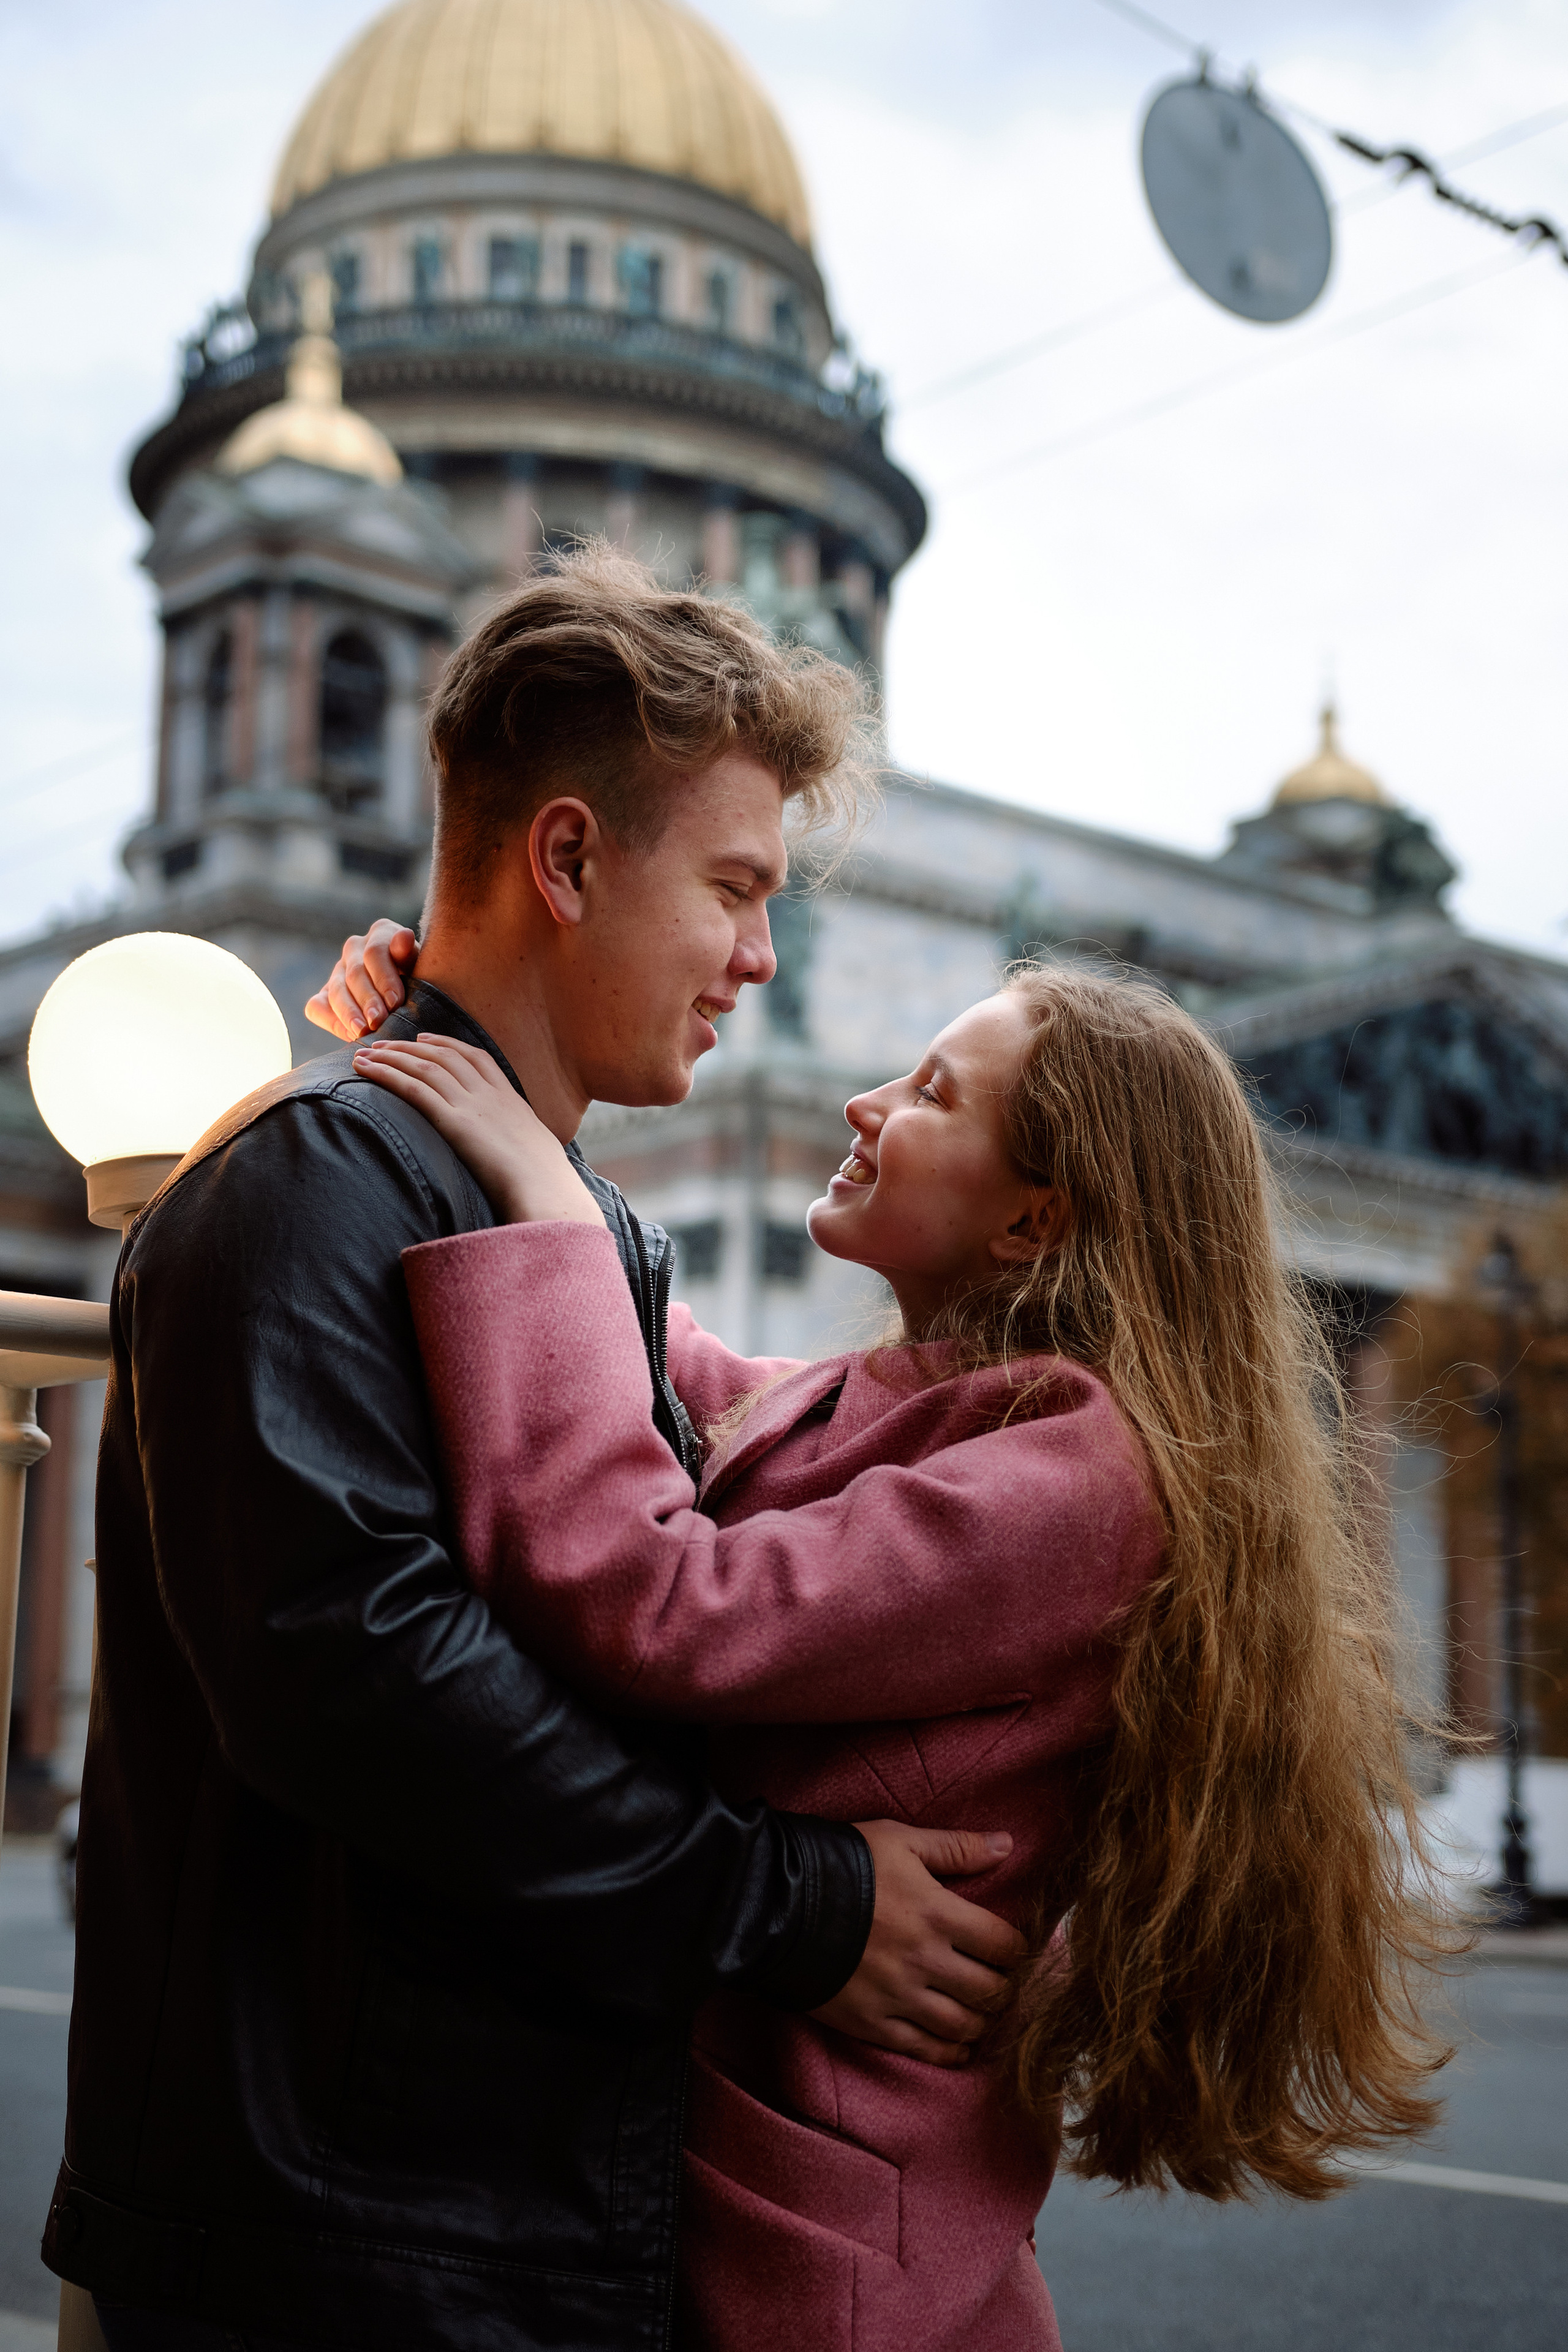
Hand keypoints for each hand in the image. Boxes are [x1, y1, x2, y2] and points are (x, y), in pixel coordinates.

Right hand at [305, 918, 418, 1039]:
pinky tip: (350, 1035)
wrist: (414, 996)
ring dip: (349, 1013)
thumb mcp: (422, 966)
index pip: (375, 953)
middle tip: (378, 1020)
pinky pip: (317, 1007)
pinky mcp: (325, 995)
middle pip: (355, 973)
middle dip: (367, 1000)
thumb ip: (409, 954)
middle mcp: (355, 948)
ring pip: (335, 991)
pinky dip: (332, 1022)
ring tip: (361, 1031)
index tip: (395, 1002)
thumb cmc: (422, 979)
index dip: (384, 978)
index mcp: (381, 933)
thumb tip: (404, 936)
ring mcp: (338, 971)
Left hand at [354, 1036, 605, 1228]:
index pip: (475, 1058)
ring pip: (425, 1067)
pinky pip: (414, 1089)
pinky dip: (387, 1075)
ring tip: (365, 1054)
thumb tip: (514, 1154)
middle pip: (444, 1056)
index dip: (447, 1044)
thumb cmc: (544, 1180)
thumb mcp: (536, 1150)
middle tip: (383, 1043)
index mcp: (510, 1098)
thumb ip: (518, 1142)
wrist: (545, 1186)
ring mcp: (471, 1105)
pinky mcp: (454, 1122)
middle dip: (410, 1046)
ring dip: (391, 1056)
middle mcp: (489, 1094)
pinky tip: (367, 1070)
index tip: (425, 1039)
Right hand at [810, 1821, 1024, 2065]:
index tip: (1014, 1949)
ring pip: (962, 2025)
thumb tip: (1007, 1845)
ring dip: (981, 2021)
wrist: (777, 1903)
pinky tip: (957, 2043)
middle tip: (1001, 1980)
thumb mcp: (899, 1840)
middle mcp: (925, 1960)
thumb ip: (956, 1847)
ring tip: (981, 2010)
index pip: (1003, 1944)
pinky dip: (949, 2051)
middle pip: (989, 1990)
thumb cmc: (843, 1864)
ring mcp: (899, 1997)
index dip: (1018, 1949)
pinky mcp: (873, 2023)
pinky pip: (924, 2049)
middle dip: (1003, 1987)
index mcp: (938, 1913)